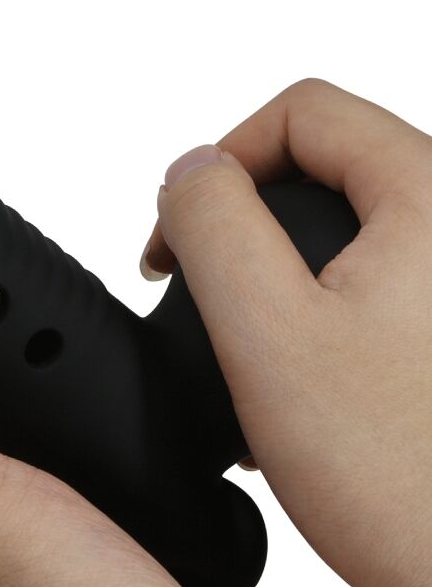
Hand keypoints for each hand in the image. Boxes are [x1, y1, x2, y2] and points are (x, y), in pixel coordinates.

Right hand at [141, 78, 431, 586]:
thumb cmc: (397, 475)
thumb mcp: (266, 333)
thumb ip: (214, 227)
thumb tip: (188, 170)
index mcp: (431, 196)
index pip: (304, 111)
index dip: (220, 160)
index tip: (180, 237)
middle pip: (328, 163)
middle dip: (245, 219)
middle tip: (201, 292)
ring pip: (349, 228)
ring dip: (277, 272)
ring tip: (245, 345)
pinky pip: (377, 281)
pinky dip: (318, 309)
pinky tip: (294, 377)